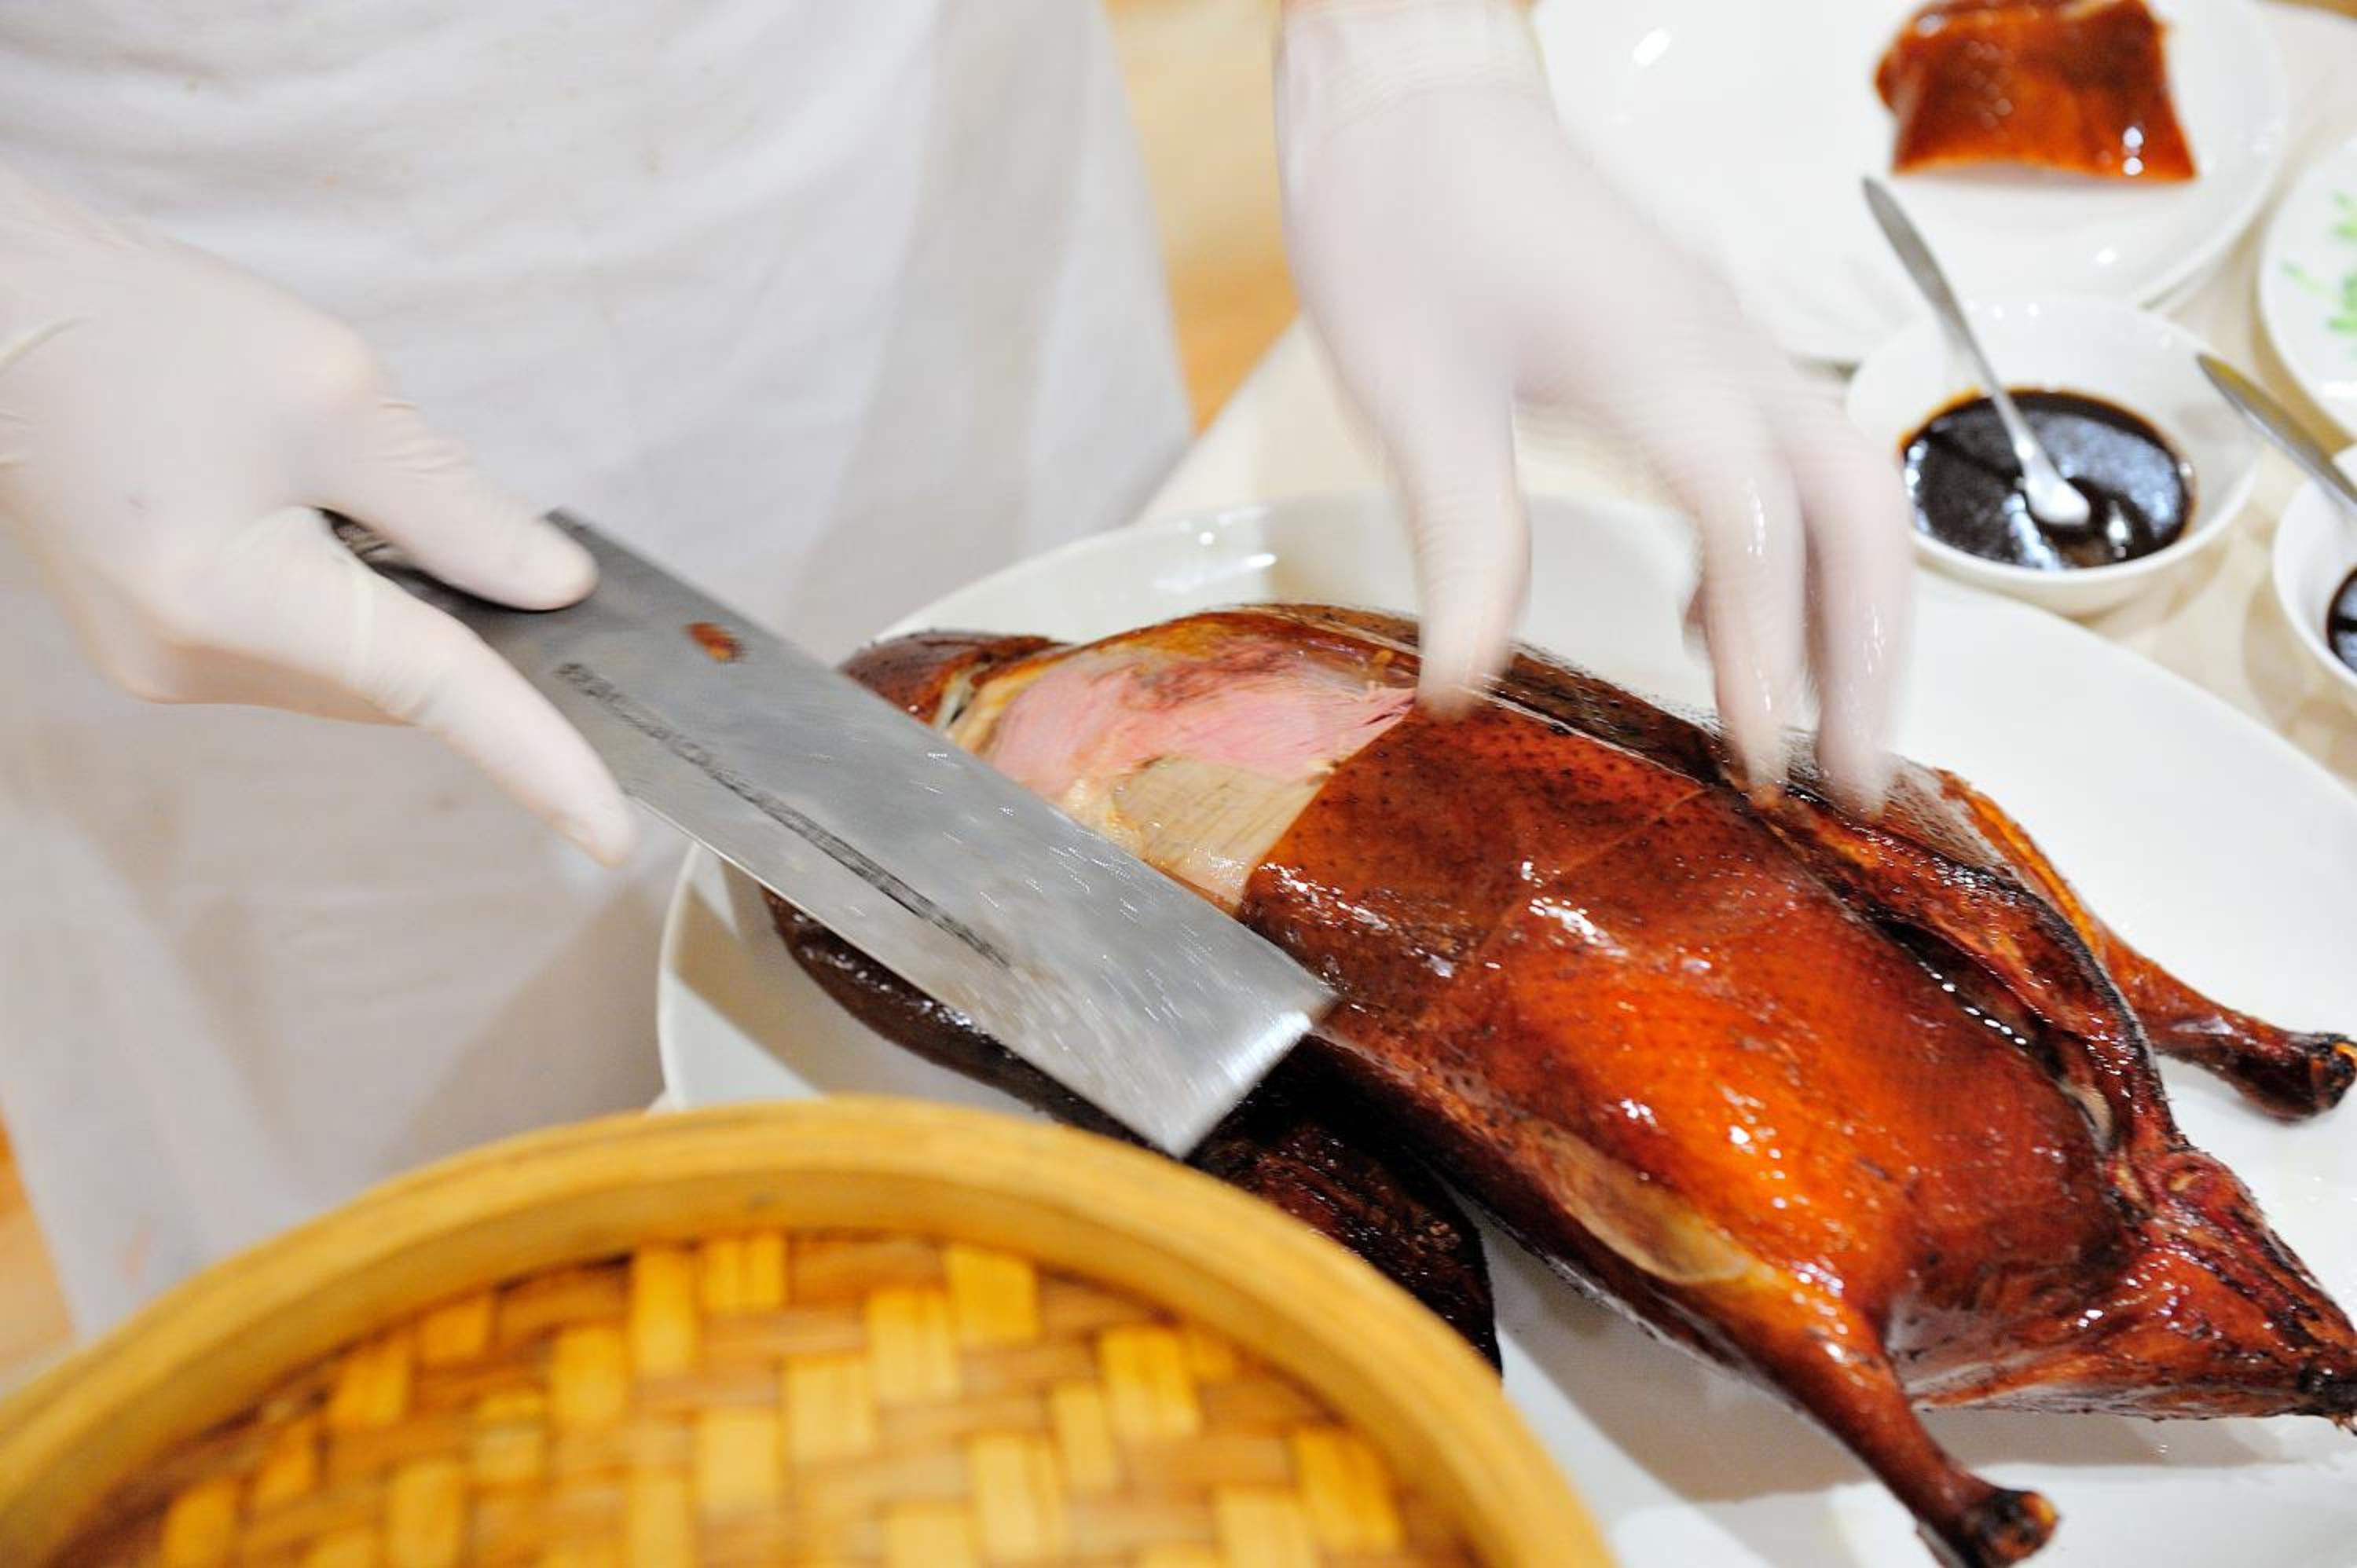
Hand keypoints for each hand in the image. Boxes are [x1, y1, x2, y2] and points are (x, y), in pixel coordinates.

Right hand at [0, 164, 633, 862]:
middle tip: (496, 543)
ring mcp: (167, 668)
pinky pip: (296, 653)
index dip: (541, 760)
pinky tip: (310, 519)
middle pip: (399, 685)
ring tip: (346, 491)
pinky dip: (342, 605)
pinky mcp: (157, 651)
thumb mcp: (335, 397)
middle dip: (467, 632)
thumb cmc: (146, 334)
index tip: (613, 831)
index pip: (437, 692)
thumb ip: (458, 509)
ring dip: (398, 611)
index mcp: (236, 596)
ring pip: (353, 675)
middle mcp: (196, 662)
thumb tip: (554, 590)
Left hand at [1276, 0, 1911, 804]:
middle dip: (1874, 651)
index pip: (1755, 528)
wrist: (1404, 94)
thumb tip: (1466, 690)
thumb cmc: (1401, 216)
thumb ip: (1464, 544)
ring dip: (1853, 610)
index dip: (1768, 653)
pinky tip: (1715, 622)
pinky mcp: (1699, 345)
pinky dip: (1788, 556)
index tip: (1759, 760)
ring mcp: (1724, 341)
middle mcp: (1723, 348)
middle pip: (1859, 510)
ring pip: (1846, 485)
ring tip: (1820, 732)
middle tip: (1857, 783)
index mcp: (1659, 357)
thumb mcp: (1414, 396)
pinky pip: (1790, 460)